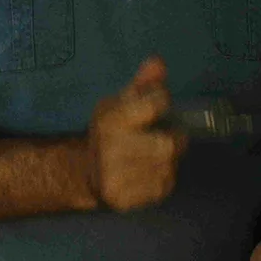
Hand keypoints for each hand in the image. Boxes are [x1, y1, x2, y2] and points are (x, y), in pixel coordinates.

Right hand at [84, 56, 187, 211]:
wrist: (87, 171)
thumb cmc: (111, 132)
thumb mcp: (121, 102)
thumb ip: (143, 84)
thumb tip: (158, 61)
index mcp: (110, 119)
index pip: (156, 104)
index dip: (163, 102)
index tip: (157, 105)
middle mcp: (110, 148)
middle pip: (169, 145)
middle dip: (173, 140)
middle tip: (162, 137)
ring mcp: (116, 176)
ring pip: (168, 167)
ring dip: (167, 161)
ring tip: (151, 156)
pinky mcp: (124, 199)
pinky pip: (163, 187)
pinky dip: (161, 179)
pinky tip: (145, 173)